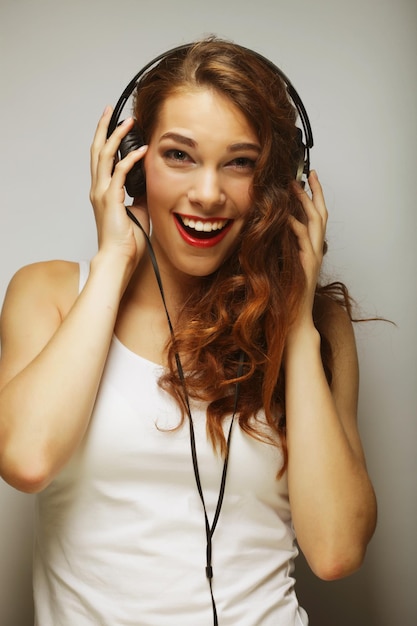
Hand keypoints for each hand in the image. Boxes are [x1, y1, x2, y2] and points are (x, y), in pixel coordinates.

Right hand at [89, 106, 148, 267]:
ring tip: (129, 122)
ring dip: (116, 136)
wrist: (119, 259)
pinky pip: (119, 172)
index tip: (116, 123)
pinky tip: (142, 150)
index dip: (107, 139)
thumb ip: (140, 193)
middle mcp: (98, 189)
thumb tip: (149, 179)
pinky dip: (130, 158)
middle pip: (97, 150)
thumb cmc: (127, 241)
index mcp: (103, 192)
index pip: (102, 159)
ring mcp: (102, 193)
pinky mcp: (110, 199)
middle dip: (105, 127)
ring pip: (104, 155)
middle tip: (111, 110)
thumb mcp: (138, 210)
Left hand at [289, 170, 327, 329]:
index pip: (315, 217)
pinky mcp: (307, 267)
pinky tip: (287, 217)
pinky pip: (304, 242)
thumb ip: (280, 248)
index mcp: (310, 249)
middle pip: (321, 214)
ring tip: (295, 188)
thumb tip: (269, 231)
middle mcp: (315, 251)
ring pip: (316, 224)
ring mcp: (313, 258)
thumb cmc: (286, 296)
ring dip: (305, 204)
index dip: (313, 197)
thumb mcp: (282, 266)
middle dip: (313, 192)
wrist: (294, 320)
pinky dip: (296, 227)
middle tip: (304, 175)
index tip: (306, 178)